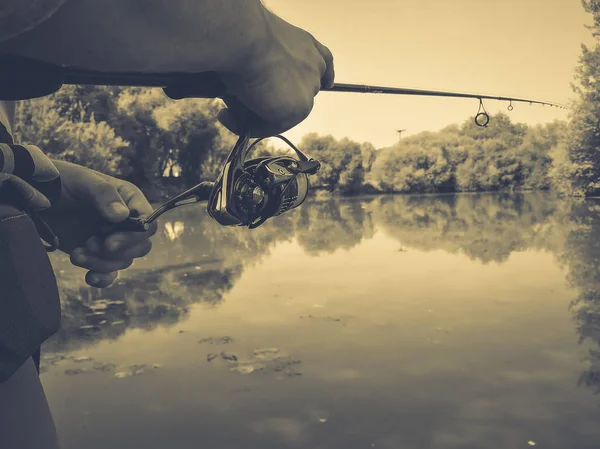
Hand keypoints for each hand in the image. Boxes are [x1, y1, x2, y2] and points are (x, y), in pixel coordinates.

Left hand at [38, 160, 157, 287]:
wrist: (36, 196)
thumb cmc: (62, 181)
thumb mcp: (83, 181)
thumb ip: (104, 194)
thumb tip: (123, 216)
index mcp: (129, 200)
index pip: (148, 222)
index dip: (134, 236)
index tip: (110, 242)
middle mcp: (125, 222)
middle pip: (140, 246)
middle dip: (116, 251)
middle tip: (90, 243)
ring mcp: (112, 239)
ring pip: (122, 261)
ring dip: (100, 262)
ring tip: (76, 254)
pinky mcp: (97, 254)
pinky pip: (109, 273)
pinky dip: (102, 278)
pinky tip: (90, 278)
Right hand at [217, 10, 334, 136]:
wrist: (244, 37)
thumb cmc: (241, 35)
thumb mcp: (257, 46)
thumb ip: (264, 66)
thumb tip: (248, 91)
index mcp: (306, 45)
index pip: (324, 62)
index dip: (324, 74)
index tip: (327, 83)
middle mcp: (313, 66)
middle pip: (299, 94)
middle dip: (272, 102)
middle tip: (238, 101)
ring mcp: (308, 90)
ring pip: (282, 113)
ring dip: (255, 114)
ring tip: (227, 108)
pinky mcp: (298, 109)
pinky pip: (270, 127)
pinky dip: (247, 126)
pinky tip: (226, 115)